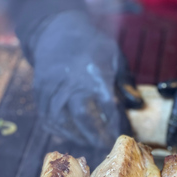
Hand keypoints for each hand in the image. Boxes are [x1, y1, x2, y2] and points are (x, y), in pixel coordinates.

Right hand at [32, 11, 141, 147]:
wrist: (57, 29)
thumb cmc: (92, 45)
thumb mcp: (115, 57)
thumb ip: (126, 82)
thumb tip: (137, 105)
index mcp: (94, 74)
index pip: (108, 106)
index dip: (116, 124)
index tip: (124, 135)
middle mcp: (72, 82)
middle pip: (82, 117)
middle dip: (95, 136)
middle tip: (105, 146)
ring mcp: (53, 88)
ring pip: (62, 121)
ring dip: (76, 136)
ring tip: (89, 143)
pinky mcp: (39, 91)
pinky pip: (46, 117)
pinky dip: (57, 129)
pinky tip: (69, 135)